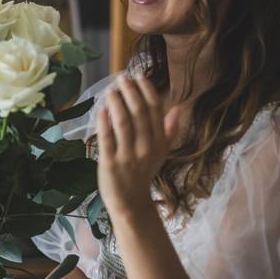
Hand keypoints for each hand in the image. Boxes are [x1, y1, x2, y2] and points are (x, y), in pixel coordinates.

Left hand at [96, 74, 180, 217]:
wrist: (130, 202)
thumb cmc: (144, 173)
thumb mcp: (161, 153)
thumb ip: (170, 131)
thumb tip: (179, 108)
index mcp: (159, 143)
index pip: (155, 110)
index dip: (147, 90)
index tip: (138, 76)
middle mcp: (146, 148)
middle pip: (139, 113)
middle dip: (130, 91)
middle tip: (121, 78)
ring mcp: (128, 156)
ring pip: (122, 122)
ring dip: (116, 102)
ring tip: (110, 90)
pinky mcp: (110, 163)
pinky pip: (106, 138)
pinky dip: (103, 121)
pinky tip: (101, 109)